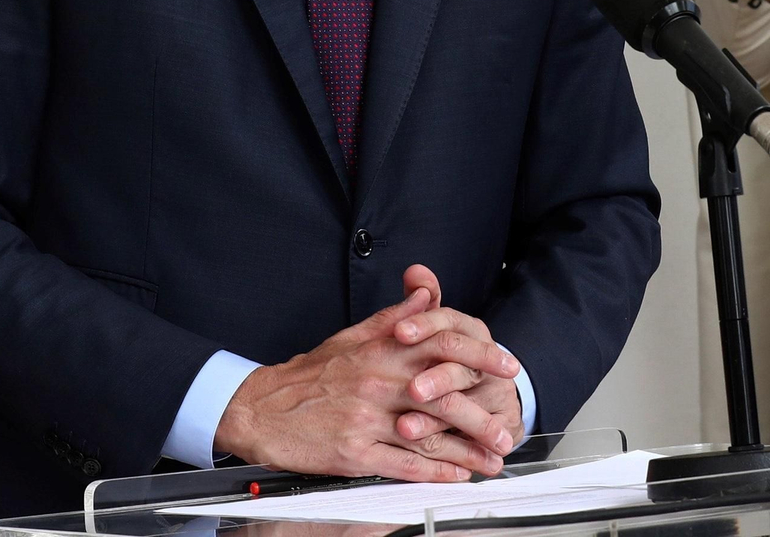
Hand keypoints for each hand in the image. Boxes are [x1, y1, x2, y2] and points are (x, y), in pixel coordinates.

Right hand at [213, 268, 519, 482]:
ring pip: (428, 435)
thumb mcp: (353, 336)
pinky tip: (454, 476)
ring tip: (491, 461)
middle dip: (482, 415)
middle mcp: (378, 382)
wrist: (262, 408)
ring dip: (466, 452)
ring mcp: (367, 418)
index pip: (443, 347)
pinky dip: (432, 472)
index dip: (481, 357)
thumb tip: (428, 293)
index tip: (506, 367)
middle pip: (444, 396)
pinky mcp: (353, 451)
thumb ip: (396, 317)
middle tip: (507, 430)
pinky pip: (401, 464)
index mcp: (382, 350)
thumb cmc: (309, 375)